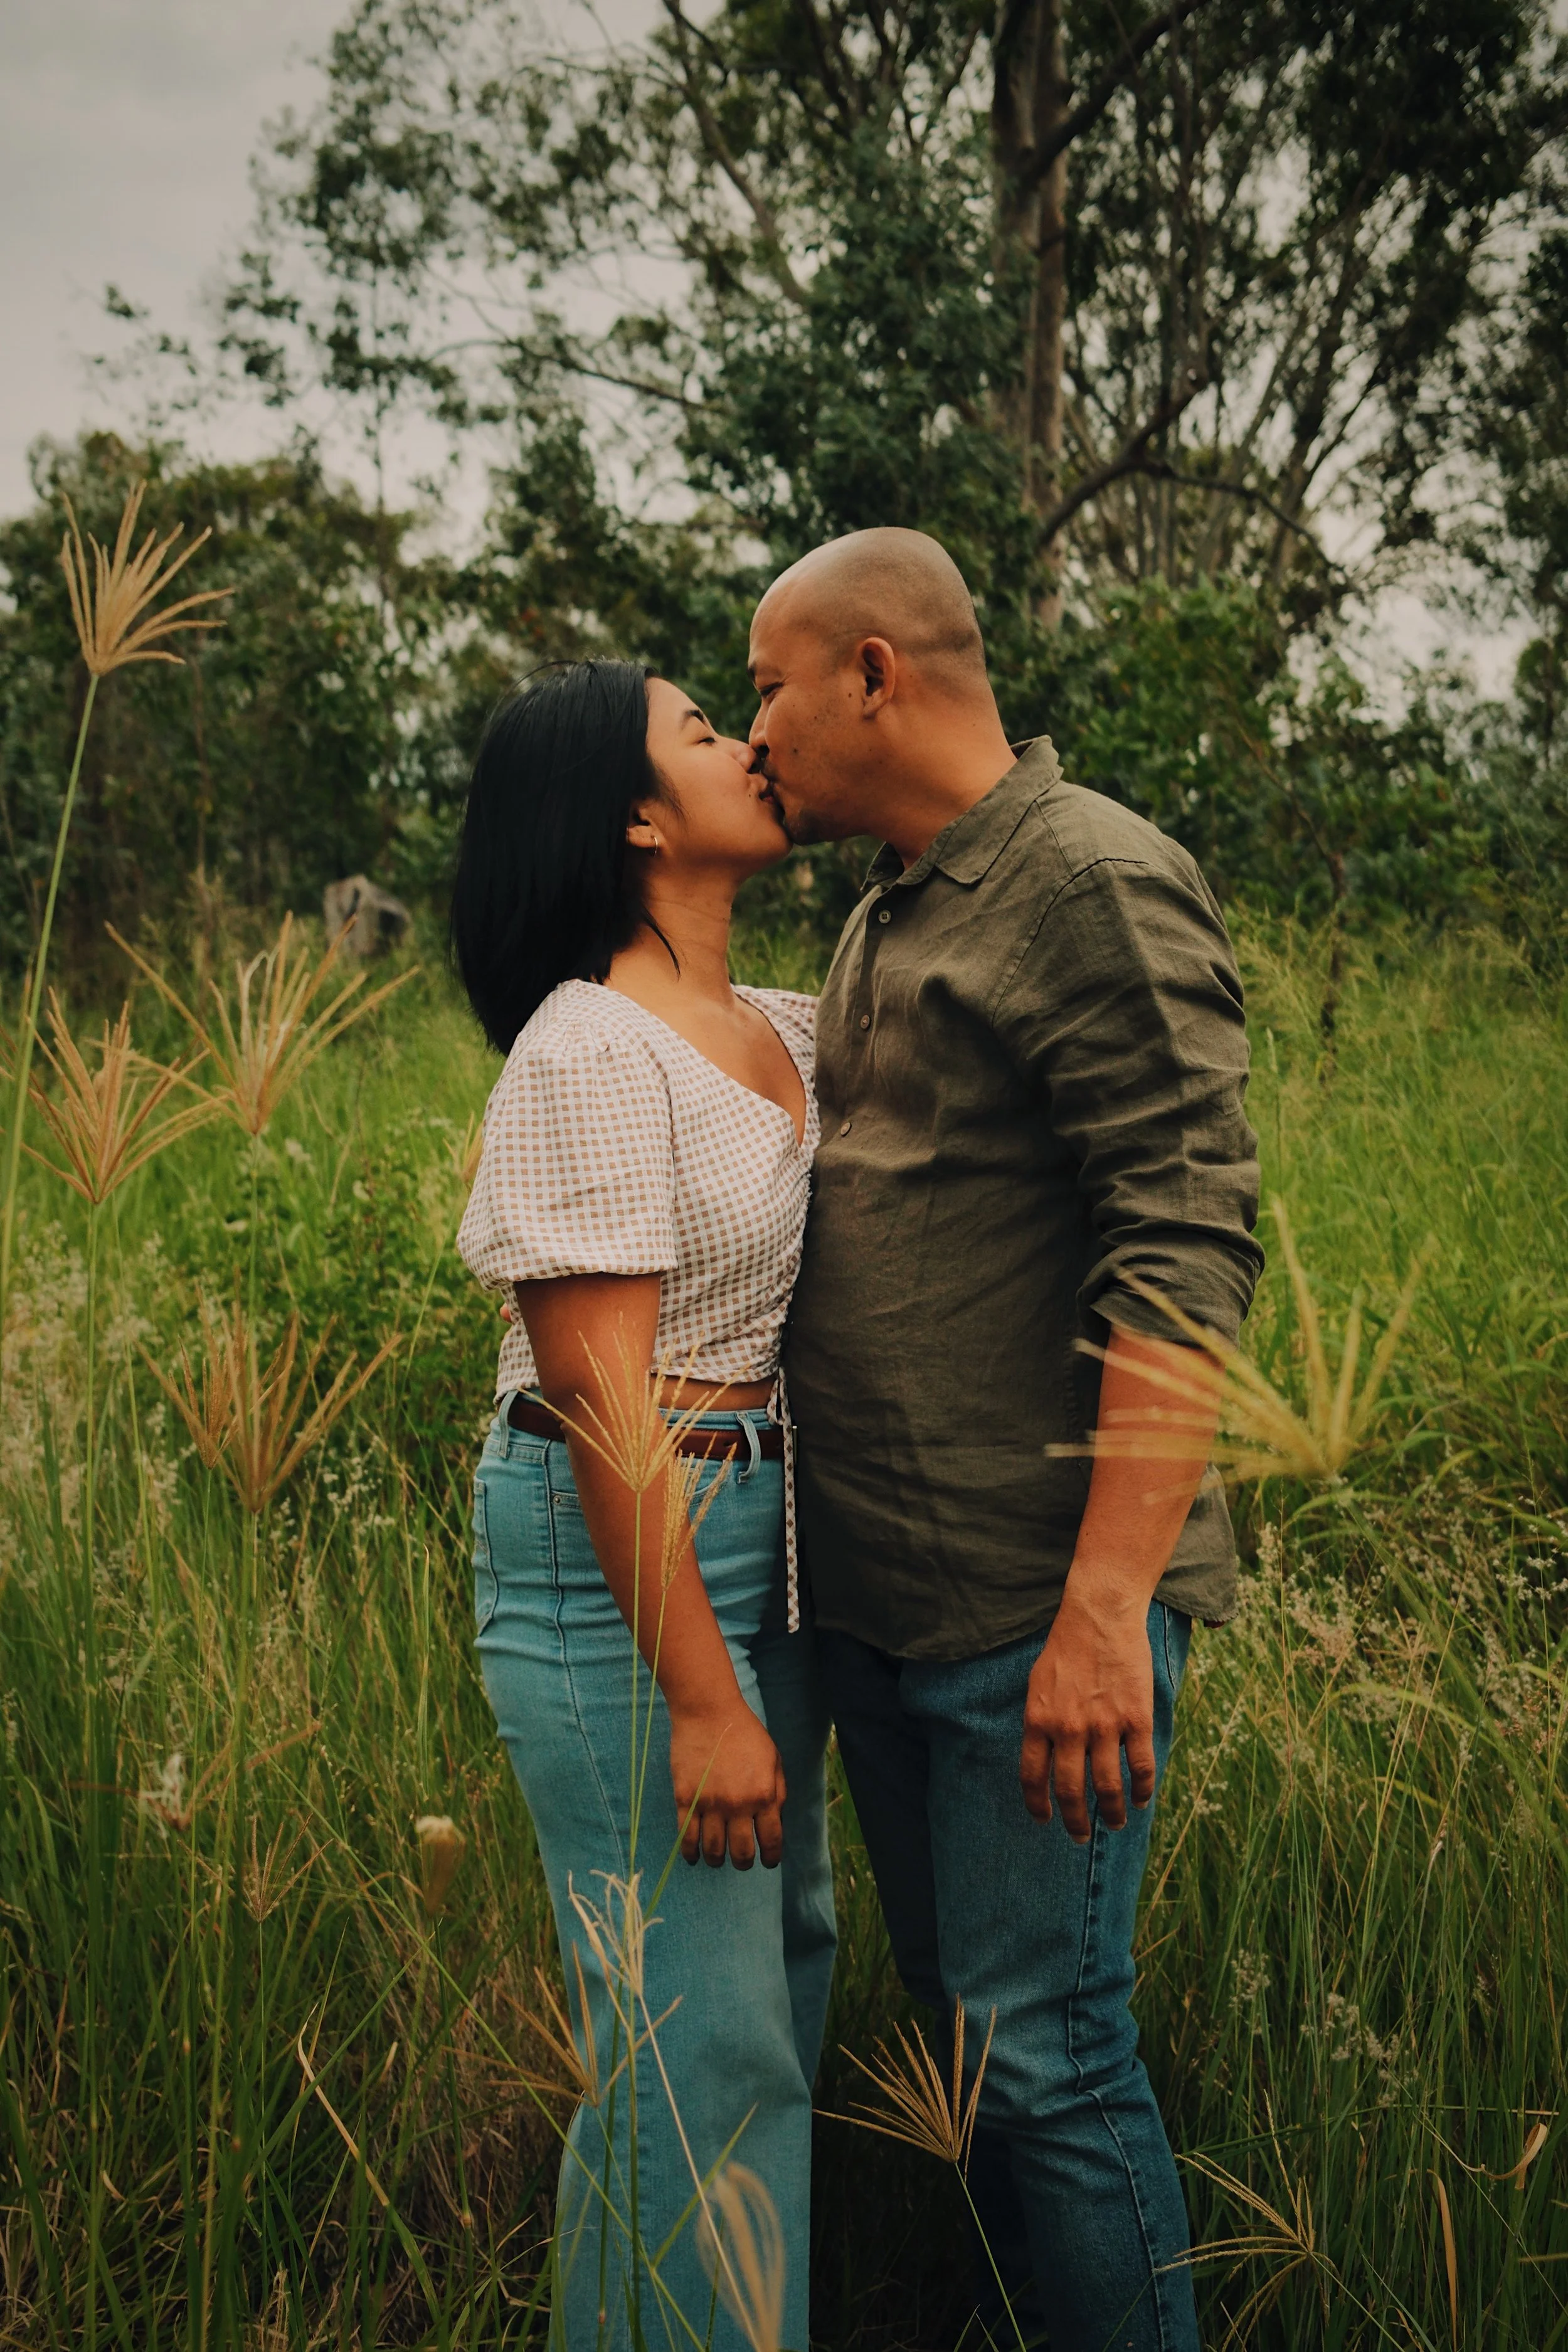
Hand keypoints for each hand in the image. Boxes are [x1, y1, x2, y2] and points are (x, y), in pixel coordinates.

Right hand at [670, 1703, 785, 1869]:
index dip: (770, 1857)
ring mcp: (709, 1803)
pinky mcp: (685, 1798)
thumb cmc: (745, 1733)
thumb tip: (775, 1822)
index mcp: (764, 1795)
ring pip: (713, 1848)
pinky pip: (686, 1836)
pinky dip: (690, 1852)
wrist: (708, 1711)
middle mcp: (738, 1804)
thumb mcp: (774, 1760)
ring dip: (717, 1859)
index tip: (768, 1862)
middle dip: (743, 1863)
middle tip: (742, 1862)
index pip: (771, 1840)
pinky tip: (693, 1856)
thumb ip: (778, 1792)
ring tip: (717, 1859)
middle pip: (741, 1852)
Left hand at [1019, 1590, 1155, 1841]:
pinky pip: (1140, 1766)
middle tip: (1079, 1837)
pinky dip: (1142, 1790)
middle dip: (1075, 1822)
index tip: (1045, 1820)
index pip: (1033, 1777)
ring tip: (1115, 1824)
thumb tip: (1044, 1759)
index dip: (1038, 1806)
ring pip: (1107, 1787)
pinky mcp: (1135, 1718)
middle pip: (1070, 1791)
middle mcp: (1068, 1728)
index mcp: (1038, 1720)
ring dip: (1112, 1813)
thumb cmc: (1066, 1647)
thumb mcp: (1038, 1684)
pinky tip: (1142, 1800)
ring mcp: (1104, 1725)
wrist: (1099, 1614)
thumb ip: (1040, 1722)